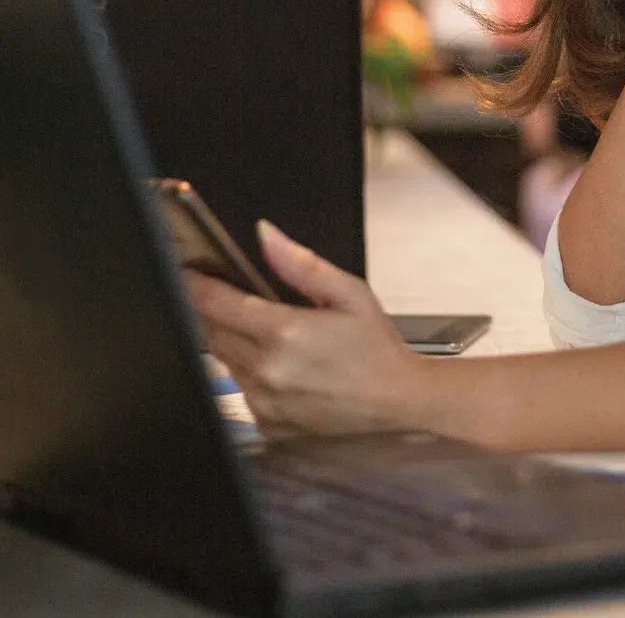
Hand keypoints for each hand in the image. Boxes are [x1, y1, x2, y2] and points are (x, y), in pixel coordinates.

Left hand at [185, 221, 427, 432]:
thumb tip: (265, 234)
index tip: (187, 272)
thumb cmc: (377, 347)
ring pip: (224, 363)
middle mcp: (268, 371)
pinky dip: (251, 376)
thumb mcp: (350, 294)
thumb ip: (301, 265)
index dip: (195, 283)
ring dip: (235, 345)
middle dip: (215, 313)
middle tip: (240, 304)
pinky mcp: (269, 426)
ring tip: (276, 342)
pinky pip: (241, 391)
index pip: (215, 302)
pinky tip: (284, 372)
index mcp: (285, 332)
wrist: (399, 401)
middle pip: (211, 333)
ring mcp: (265, 403)